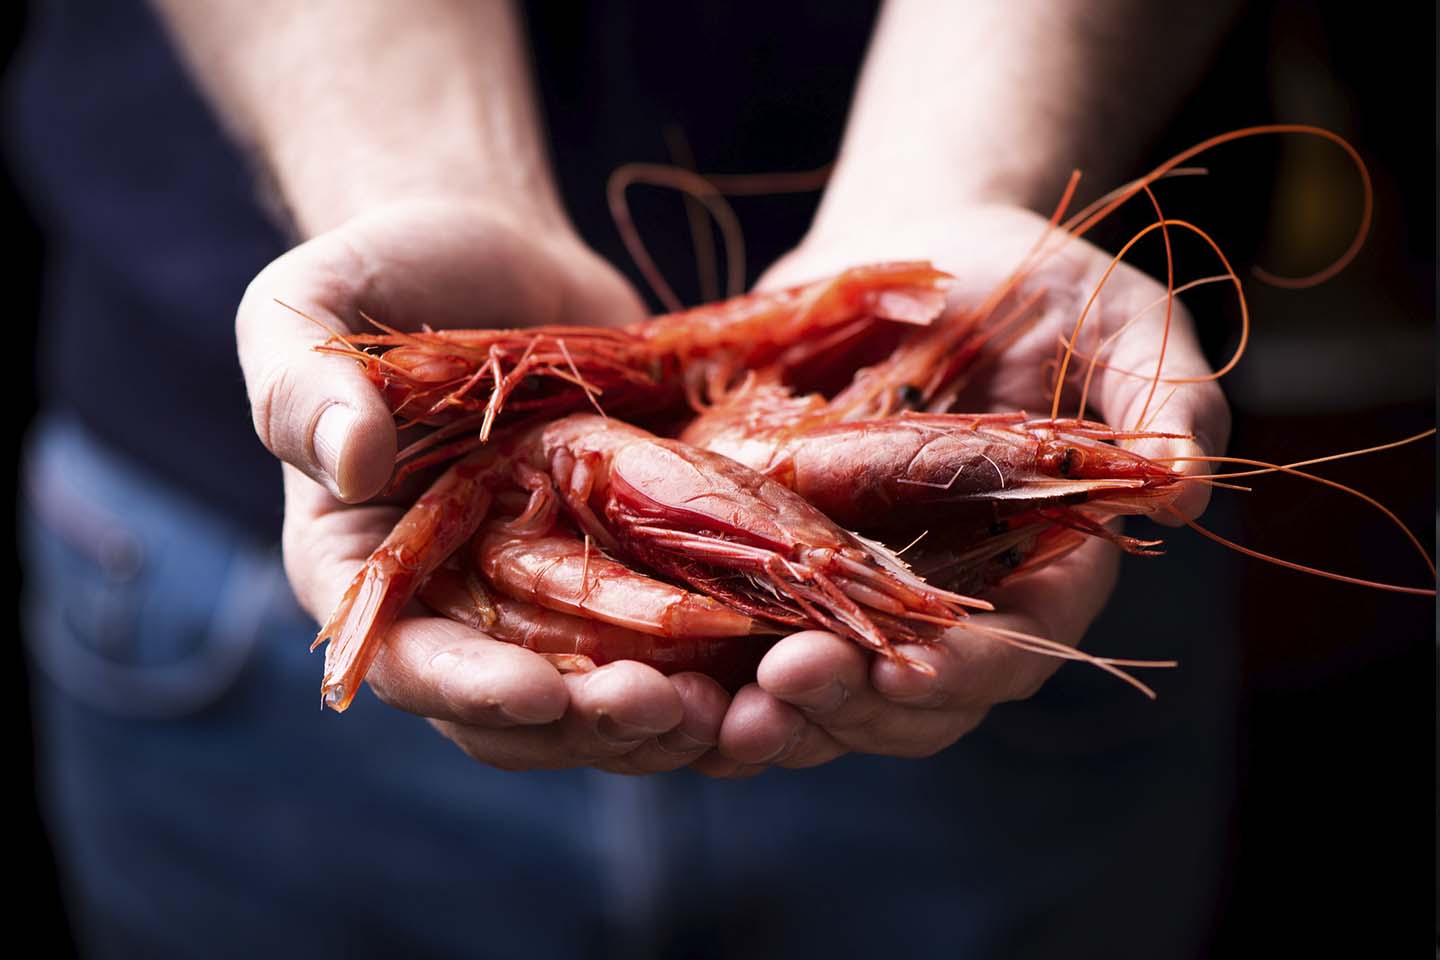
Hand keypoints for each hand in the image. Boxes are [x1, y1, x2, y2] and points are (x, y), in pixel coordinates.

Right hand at [239, 199, 729, 772]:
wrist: (505, 261)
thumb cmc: (392, 275)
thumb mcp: (312, 306)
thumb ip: (302, 380)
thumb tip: (344, 462)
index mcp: (369, 572)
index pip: (410, 662)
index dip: (471, 689)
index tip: (543, 696)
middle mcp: (460, 606)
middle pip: (521, 713)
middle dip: (593, 723)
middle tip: (666, 710)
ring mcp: (552, 594)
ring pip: (606, 699)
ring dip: (669, 719)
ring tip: (737, 709)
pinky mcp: (631, 569)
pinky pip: (674, 643)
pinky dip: (720, 667)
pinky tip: (777, 664)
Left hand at [694, 203, 1230, 774]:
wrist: (916, 247)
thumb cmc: (1034, 282)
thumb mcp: (1121, 322)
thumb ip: (1164, 399)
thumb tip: (1185, 486)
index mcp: (1039, 563)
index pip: (1017, 645)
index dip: (971, 668)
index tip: (910, 672)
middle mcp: (949, 599)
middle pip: (912, 697)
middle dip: (854, 708)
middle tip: (788, 689)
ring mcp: (859, 587)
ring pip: (825, 689)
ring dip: (778, 716)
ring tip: (725, 716)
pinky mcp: (781, 557)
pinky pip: (744, 634)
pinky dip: (711, 665)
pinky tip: (662, 673)